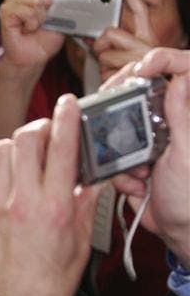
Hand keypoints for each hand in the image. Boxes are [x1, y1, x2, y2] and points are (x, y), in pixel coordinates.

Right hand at [0, 0, 64, 69]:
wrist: (33, 58)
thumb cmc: (45, 38)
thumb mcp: (61, 17)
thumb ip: (64, 0)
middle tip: (47, 15)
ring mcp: (11, 3)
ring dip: (41, 16)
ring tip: (37, 25)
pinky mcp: (6, 14)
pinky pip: (25, 11)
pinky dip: (32, 22)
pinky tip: (29, 29)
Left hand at [0, 95, 102, 295]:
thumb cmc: (46, 284)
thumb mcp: (80, 245)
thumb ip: (86, 206)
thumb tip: (91, 178)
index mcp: (54, 209)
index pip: (62, 149)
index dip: (66, 119)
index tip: (68, 105)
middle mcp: (21, 203)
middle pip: (25, 138)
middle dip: (39, 128)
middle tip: (46, 135)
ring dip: (15, 147)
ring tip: (24, 160)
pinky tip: (0, 179)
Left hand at [94, 0, 158, 81]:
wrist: (128, 99)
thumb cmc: (120, 79)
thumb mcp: (113, 57)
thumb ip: (107, 42)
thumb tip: (91, 34)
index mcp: (146, 38)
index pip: (141, 12)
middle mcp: (147, 45)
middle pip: (110, 32)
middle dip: (101, 44)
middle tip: (103, 54)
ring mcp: (140, 57)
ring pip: (105, 49)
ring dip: (102, 61)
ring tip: (110, 71)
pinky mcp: (132, 68)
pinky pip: (106, 61)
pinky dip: (103, 69)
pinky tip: (111, 76)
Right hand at [109, 48, 189, 265]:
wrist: (180, 235)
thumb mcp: (186, 154)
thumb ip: (181, 114)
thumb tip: (180, 76)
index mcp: (186, 117)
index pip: (181, 71)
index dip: (163, 60)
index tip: (144, 67)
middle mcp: (170, 124)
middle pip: (143, 90)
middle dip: (126, 104)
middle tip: (117, 106)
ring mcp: (150, 141)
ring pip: (120, 122)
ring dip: (121, 147)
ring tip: (136, 165)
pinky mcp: (133, 159)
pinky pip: (113, 152)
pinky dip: (119, 169)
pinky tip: (135, 182)